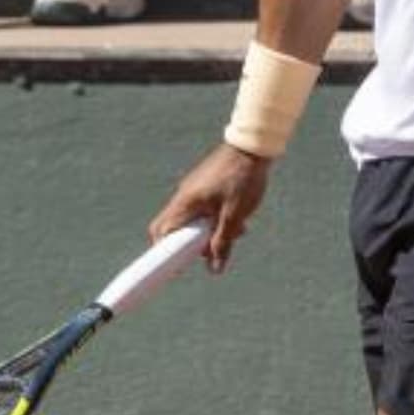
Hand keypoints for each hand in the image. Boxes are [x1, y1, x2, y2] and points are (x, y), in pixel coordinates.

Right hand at [147, 143, 272, 271]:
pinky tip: (238, 216)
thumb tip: (214, 269)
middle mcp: (184, 195)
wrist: (252, 146)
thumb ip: (222, 243)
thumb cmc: (242, 179)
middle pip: (176, 228)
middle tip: (217, 247)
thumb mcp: (234, 216)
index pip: (161, 232)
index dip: (165, 252)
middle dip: (195, 243)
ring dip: (211, 230)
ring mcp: (193, 188)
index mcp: (185, 203)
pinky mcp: (204, 183)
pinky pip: (202, 207)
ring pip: (193, 218)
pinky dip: (216, 217)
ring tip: (239, 229)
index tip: (180, 265)